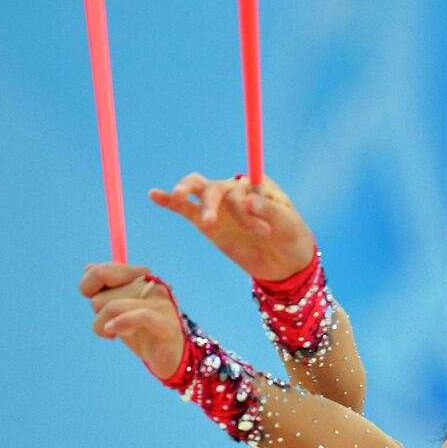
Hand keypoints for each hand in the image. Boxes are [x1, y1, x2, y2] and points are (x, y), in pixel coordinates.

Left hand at [79, 263, 185, 379]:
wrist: (174, 360)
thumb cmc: (144, 333)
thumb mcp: (120, 308)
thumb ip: (106, 287)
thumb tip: (89, 267)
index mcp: (143, 277)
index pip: (103, 271)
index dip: (88, 286)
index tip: (94, 300)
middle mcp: (154, 286)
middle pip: (101, 295)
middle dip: (99, 313)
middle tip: (113, 323)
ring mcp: (161, 305)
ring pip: (112, 307)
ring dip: (104, 327)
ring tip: (115, 335)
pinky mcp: (167, 326)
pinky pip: (140, 316)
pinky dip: (121, 323)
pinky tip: (112, 333)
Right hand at [149, 172, 315, 281]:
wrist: (286, 263)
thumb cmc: (291, 236)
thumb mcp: (288, 224)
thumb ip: (268, 210)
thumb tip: (248, 199)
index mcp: (257, 184)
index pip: (241, 184)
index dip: (245, 204)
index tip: (263, 229)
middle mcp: (236, 190)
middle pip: (215, 188)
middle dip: (214, 206)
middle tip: (219, 227)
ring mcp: (221, 207)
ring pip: (199, 191)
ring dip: (189, 197)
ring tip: (185, 213)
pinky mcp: (210, 225)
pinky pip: (187, 209)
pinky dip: (170, 201)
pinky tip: (154, 194)